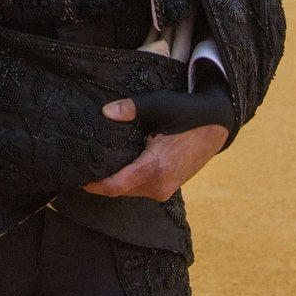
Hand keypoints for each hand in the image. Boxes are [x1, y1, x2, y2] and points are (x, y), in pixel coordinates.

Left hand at [82, 80, 232, 201]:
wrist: (219, 124)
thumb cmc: (189, 113)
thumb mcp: (161, 105)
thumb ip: (132, 109)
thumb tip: (105, 112)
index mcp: (155, 168)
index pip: (116, 186)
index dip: (94, 185)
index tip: (77, 178)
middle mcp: (160, 185)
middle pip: (120, 190)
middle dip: (101, 181)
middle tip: (82, 165)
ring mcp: (166, 188)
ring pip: (131, 190)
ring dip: (115, 181)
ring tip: (97, 163)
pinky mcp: (170, 185)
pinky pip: (142, 187)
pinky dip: (128, 179)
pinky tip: (119, 163)